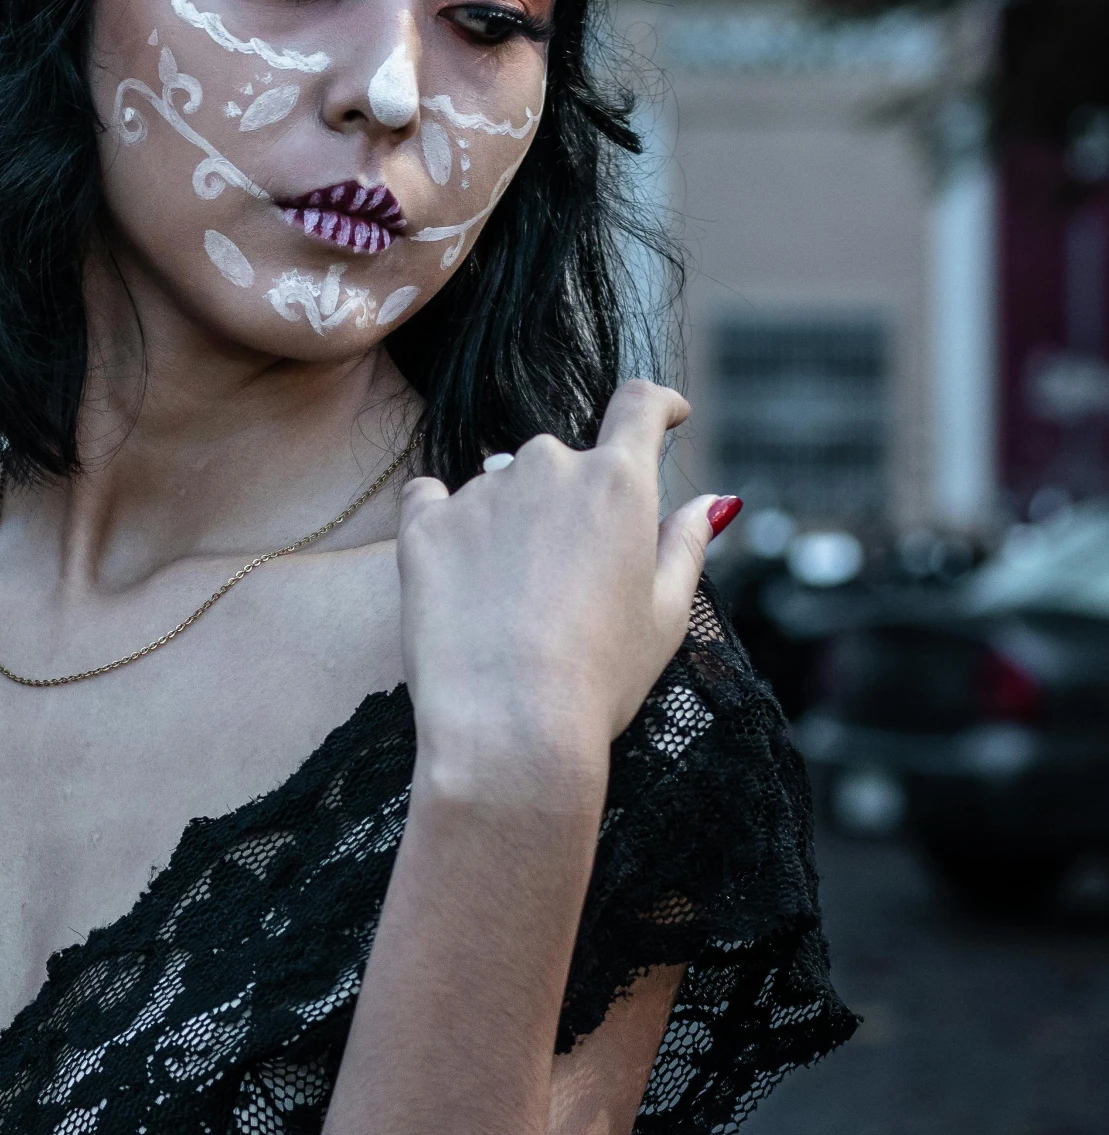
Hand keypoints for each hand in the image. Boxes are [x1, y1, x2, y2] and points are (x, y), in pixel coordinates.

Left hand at [396, 380, 719, 806]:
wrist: (508, 730)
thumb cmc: (599, 679)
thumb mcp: (666, 616)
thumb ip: (686, 544)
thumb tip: (713, 502)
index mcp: (617, 483)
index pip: (640, 407)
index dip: (658, 405)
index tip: (667, 413)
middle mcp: (546, 468)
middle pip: (563, 463)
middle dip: (569, 507)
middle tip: (566, 585)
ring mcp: (479, 492)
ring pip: (499, 487)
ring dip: (509, 524)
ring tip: (511, 605)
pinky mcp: (422, 525)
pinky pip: (431, 501)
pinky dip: (445, 525)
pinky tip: (456, 579)